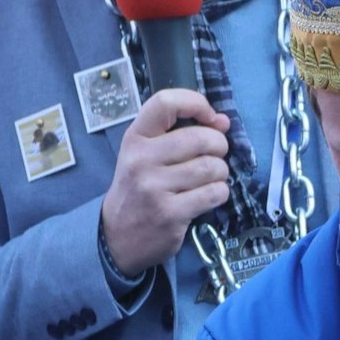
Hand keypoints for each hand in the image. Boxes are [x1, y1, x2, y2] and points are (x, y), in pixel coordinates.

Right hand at [99, 90, 230, 276]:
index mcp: (136, 138)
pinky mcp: (171, 213)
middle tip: (214, 156)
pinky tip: (208, 196)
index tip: (211, 118)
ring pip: (212, 167)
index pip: (165, 102)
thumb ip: (178, 134)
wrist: (116, 236)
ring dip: (220, 173)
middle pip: (201, 138)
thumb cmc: (138, 189)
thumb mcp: (144, 155)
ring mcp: (155, 187)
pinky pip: (214, 193)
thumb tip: (223, 122)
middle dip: (219, 146)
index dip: (196, 103)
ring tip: (209, 179)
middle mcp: (142, 159)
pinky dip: (219, 193)